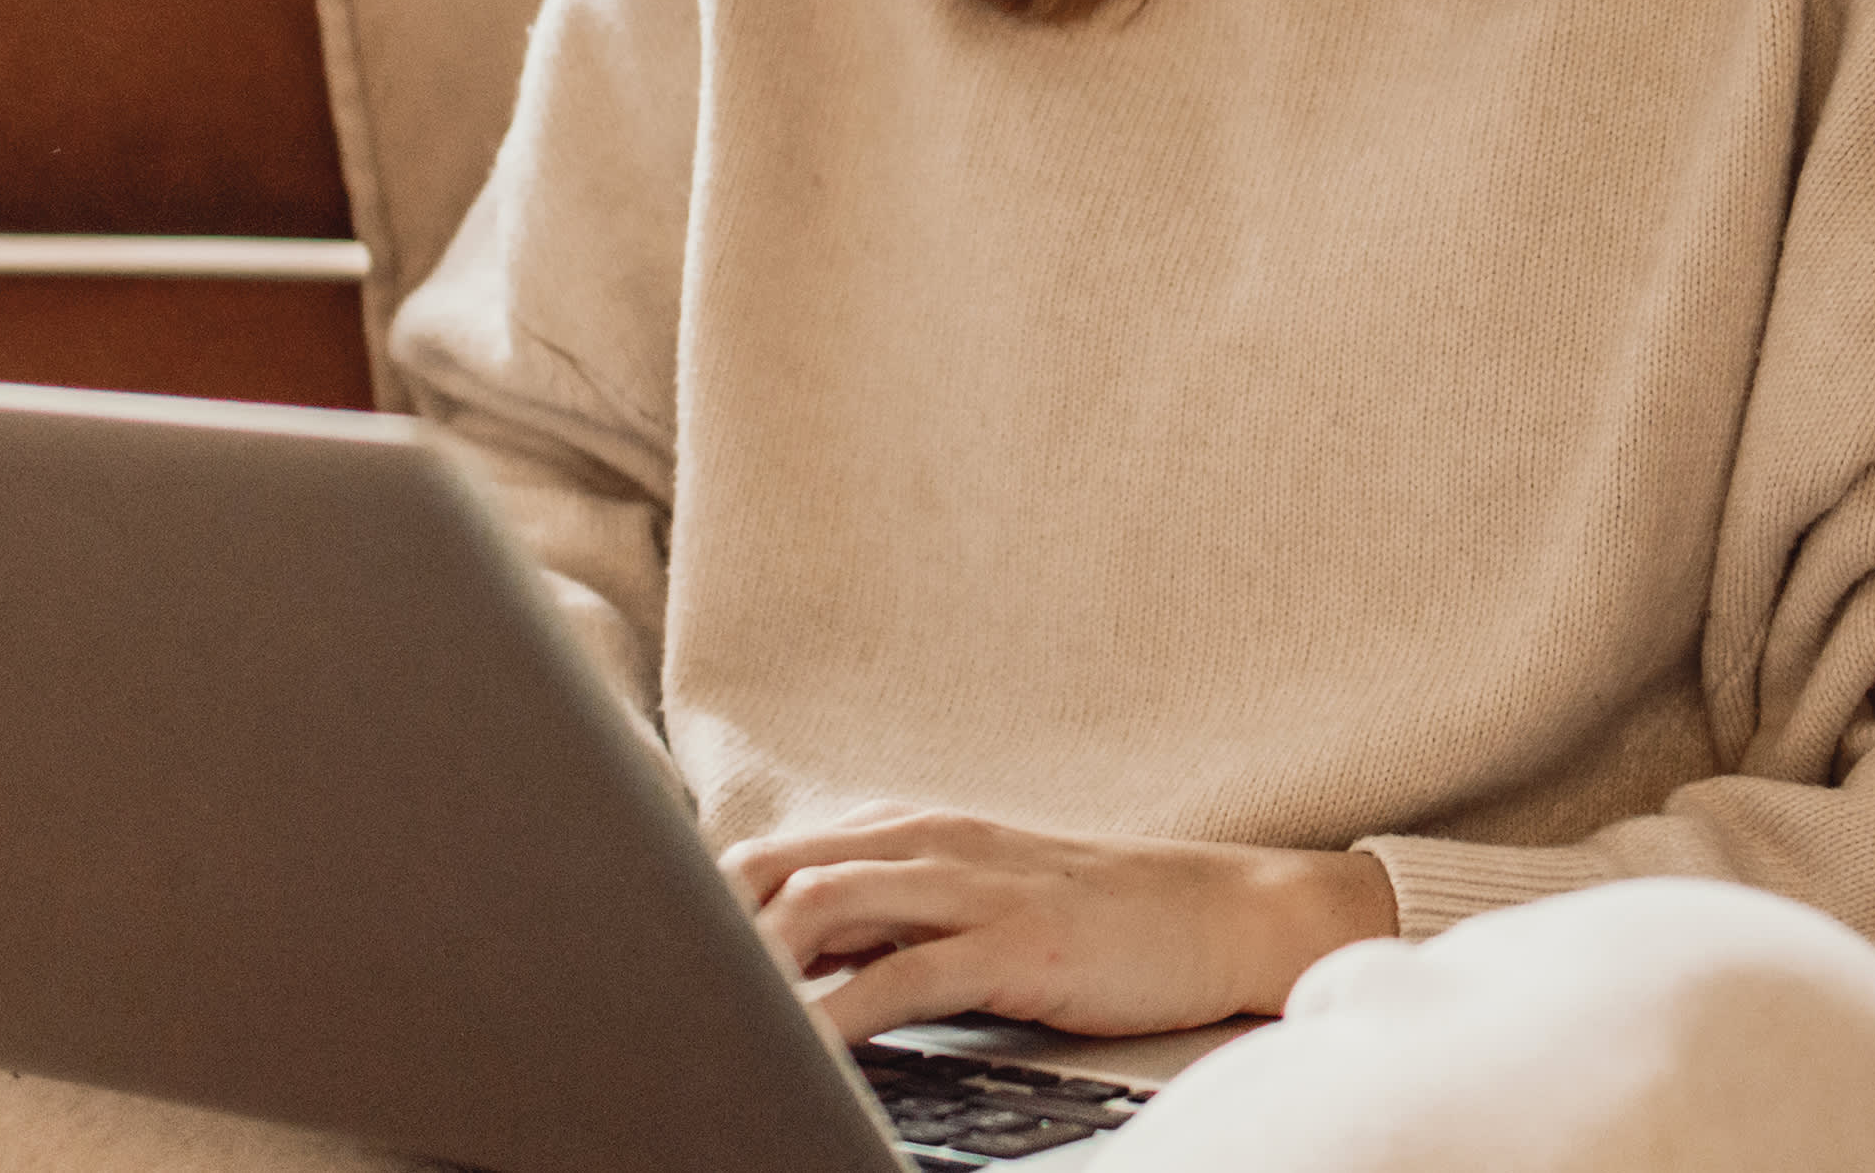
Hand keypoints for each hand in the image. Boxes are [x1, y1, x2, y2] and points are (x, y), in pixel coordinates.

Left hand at [719, 804, 1399, 1044]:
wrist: (1220, 913)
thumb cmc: (1095, 916)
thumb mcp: (977, 899)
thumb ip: (892, 919)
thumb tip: (801, 961)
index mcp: (911, 829)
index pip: (775, 853)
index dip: (706, 904)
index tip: (654, 954)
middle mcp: (927, 842)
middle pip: (777, 870)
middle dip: (709, 931)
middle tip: (662, 992)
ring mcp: (969, 887)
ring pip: (823, 907)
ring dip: (756, 962)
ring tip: (711, 1015)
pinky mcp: (1011, 943)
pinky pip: (900, 977)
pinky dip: (837, 1013)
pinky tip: (804, 1045)